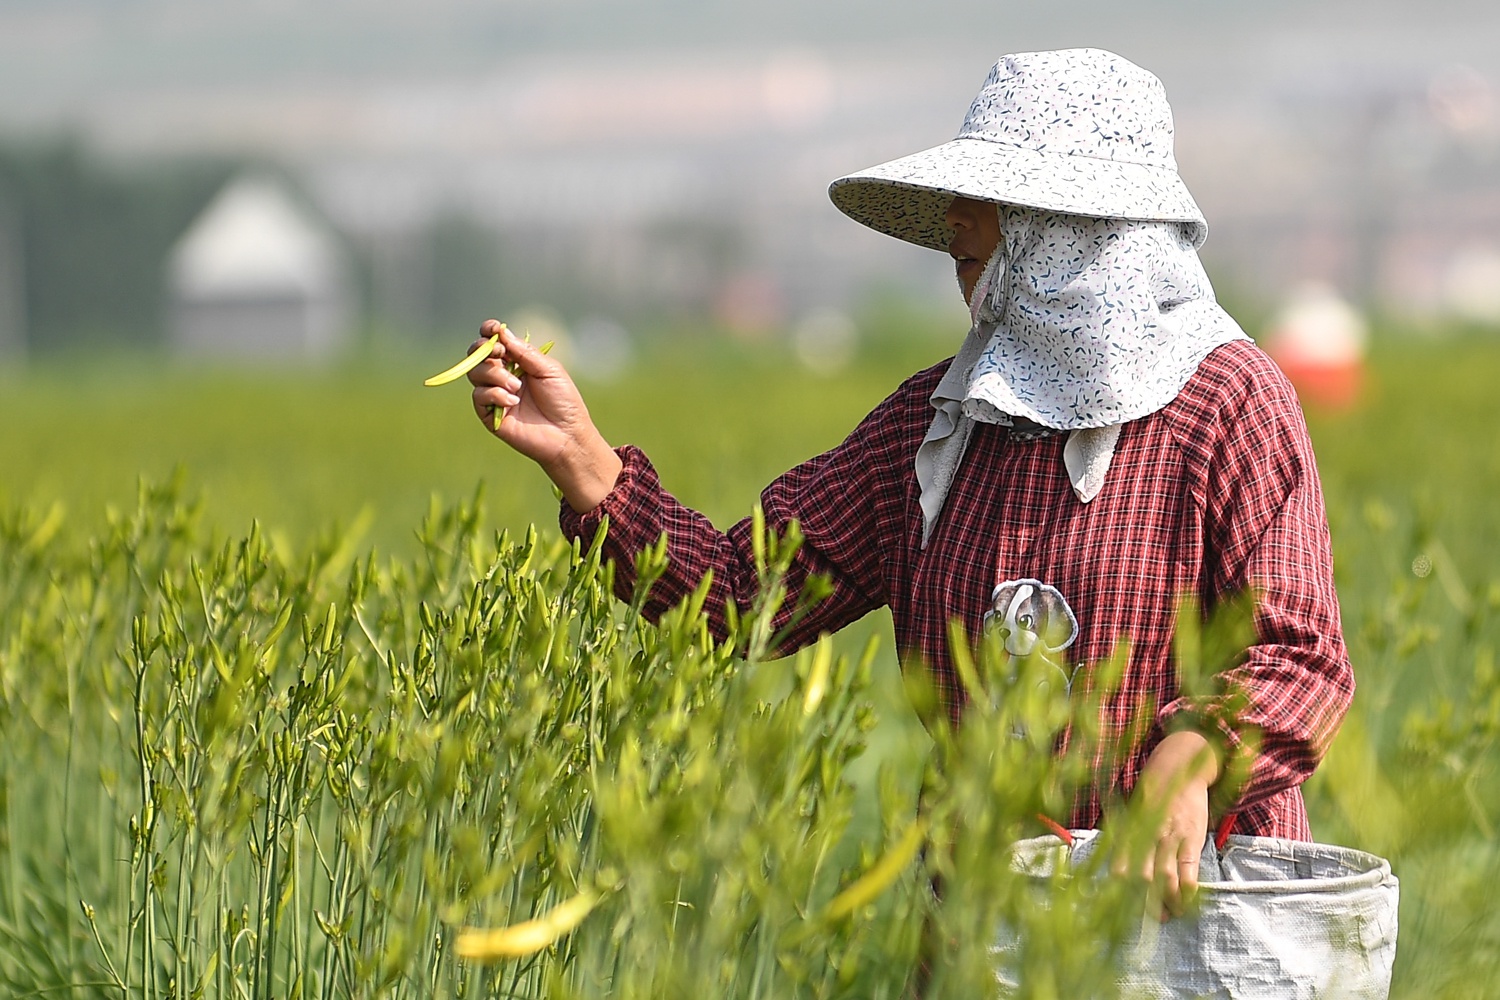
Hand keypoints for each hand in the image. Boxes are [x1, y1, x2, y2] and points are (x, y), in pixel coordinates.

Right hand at [466, 319, 622, 511]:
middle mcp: (502, 376)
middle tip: (501, 354)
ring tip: (517, 387)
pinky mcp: (489, 414)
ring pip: (476, 373)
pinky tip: (514, 402)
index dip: (489, 331)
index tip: (493, 329)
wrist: (566, 434)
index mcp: (517, 362)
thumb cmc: (563, 401)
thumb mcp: (548, 369)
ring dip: (495, 374)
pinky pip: (479, 395)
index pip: (494, 342)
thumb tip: (502, 332)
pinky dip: (495, 394)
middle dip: (485, 349)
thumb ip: (524, 352)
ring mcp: (494, 395)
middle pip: (477, 354)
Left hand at [1111, 729, 1219, 919]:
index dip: (1119, 890)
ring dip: (1168, 901)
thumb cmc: (1152, 793)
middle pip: (1142, 877)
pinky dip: (1187, 889)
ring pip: (1166, 878)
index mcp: (1129, 829)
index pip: (1120, 866)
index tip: (1119, 907)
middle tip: (1150, 917)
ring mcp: (1170, 836)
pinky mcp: (1191, 837)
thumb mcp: (1132, 811)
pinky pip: (1189, 870)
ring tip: (1170, 914)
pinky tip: (1186, 900)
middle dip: (1145, 901)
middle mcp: (1146, 834)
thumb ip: (1125, 836)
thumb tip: (1117, 866)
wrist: (1178, 767)